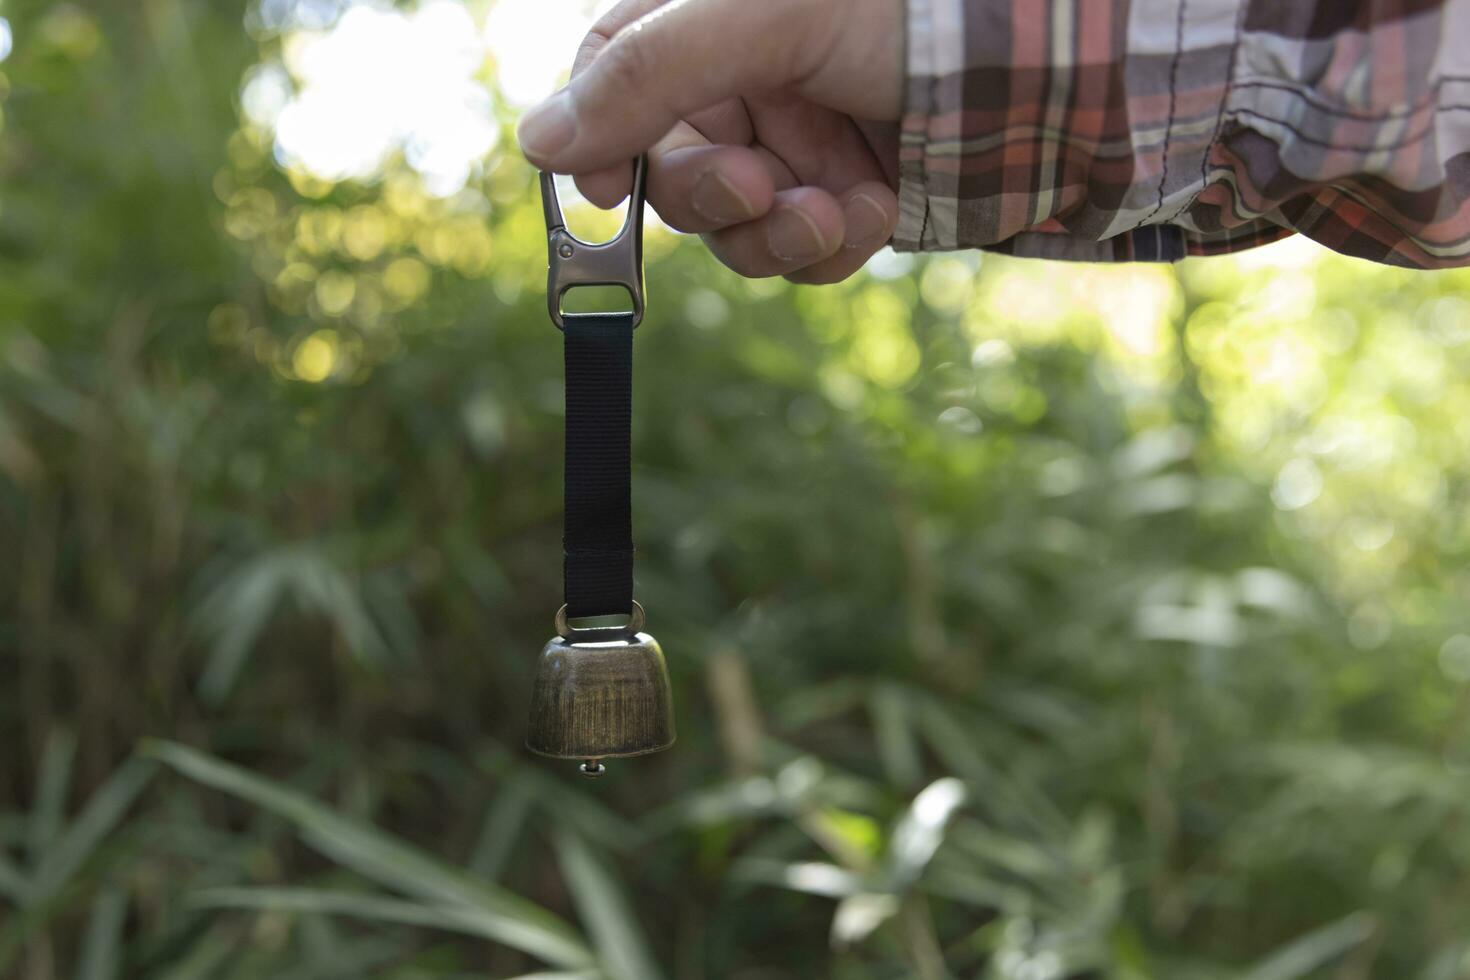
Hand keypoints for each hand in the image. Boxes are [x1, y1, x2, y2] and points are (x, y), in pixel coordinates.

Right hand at [516, 0, 904, 283]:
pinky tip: (876, 208)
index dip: (597, 141)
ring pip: (732, 230)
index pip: (612, 79)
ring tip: (839, 206)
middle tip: (760, 186)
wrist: (1054, 65)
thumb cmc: (914, 7)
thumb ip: (651, 72)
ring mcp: (797, 147)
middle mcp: (746, 84)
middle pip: (667, 173)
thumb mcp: (771, 16)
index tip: (600, 194)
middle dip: (711, 196)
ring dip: (776, 234)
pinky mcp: (845, 200)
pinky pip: (800, 255)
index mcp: (711, 19)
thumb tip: (535, 142)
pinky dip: (830, 247)